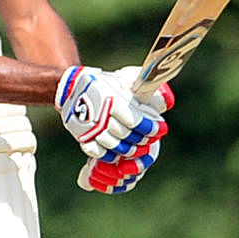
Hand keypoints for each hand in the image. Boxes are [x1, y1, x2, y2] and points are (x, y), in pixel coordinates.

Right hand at [56, 65, 172, 194]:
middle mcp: (99, 113)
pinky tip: (118, 154)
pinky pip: (97, 152)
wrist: (73, 87)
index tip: (161, 129)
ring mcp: (88, 126)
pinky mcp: (80, 135)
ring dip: (129, 150)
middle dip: (142, 139)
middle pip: (127, 135)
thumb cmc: (105, 84)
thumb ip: (145, 91)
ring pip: (114, 146)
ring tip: (138, 148)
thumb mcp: (125, 81)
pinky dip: (110, 156)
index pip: (136, 121)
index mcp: (111, 98)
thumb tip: (166, 104)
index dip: (151, 128)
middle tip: (150, 139)